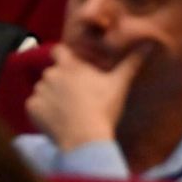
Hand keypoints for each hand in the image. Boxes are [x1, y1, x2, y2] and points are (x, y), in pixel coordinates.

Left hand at [26, 42, 151, 151]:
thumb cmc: (103, 109)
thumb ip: (132, 62)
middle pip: (52, 73)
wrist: (84, 137)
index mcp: (70, 65)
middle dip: (60, 81)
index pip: (58, 50)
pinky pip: (34, 106)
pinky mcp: (31, 107)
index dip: (63, 57)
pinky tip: (57, 121)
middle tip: (75, 96)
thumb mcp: (119, 84)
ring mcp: (39, 91)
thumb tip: (150, 44)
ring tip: (67, 111)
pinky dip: (42, 112)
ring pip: (43, 90)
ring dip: (50, 96)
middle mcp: (51, 74)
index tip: (72, 68)